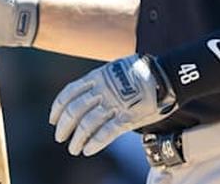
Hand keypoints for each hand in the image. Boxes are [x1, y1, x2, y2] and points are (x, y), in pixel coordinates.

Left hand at [49, 54, 174, 155]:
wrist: (167, 75)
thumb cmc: (143, 72)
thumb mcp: (116, 68)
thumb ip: (101, 80)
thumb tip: (88, 90)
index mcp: (98, 76)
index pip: (69, 93)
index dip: (58, 108)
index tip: (52, 120)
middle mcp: (103, 90)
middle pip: (75, 110)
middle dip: (64, 126)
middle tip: (60, 137)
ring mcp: (115, 104)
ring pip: (87, 124)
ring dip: (77, 139)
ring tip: (74, 148)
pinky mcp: (128, 117)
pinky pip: (106, 133)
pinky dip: (94, 143)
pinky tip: (88, 150)